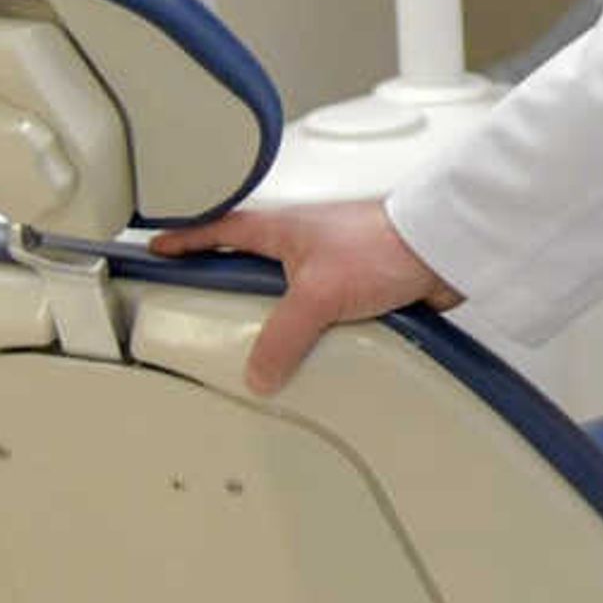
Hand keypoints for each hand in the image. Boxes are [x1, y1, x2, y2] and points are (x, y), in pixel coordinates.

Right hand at [148, 198, 457, 396]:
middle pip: (249, 265)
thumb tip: (258, 373)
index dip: (187, 239)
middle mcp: (301, 243)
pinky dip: (310, 331)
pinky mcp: (356, 286)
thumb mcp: (317, 294)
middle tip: (202, 310)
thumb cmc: (384, 245)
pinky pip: (320, 314)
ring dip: (274, 316)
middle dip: (227, 285)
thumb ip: (282, 337)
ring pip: (286, 294)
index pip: (218, 230)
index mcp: (279, 229)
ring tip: (255, 346)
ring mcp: (329, 264)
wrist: (443, 250)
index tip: (159, 248)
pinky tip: (308, 352)